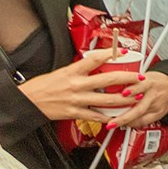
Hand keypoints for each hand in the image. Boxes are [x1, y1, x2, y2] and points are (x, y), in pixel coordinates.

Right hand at [18, 48, 138, 123]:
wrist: (28, 101)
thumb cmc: (43, 86)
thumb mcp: (61, 72)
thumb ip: (79, 70)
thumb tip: (95, 63)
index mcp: (72, 71)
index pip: (95, 59)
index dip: (111, 54)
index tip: (124, 51)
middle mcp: (77, 85)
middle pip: (108, 80)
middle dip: (128, 79)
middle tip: (140, 77)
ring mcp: (77, 100)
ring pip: (107, 100)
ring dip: (125, 99)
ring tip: (137, 97)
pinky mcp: (75, 113)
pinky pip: (96, 116)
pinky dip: (109, 117)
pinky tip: (118, 116)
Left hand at [111, 72, 167, 130]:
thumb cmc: (158, 80)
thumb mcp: (144, 74)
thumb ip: (128, 80)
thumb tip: (108, 82)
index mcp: (149, 82)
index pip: (139, 86)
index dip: (131, 90)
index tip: (121, 94)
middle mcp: (153, 95)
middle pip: (139, 108)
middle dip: (124, 117)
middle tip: (111, 121)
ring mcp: (156, 106)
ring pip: (140, 118)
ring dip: (126, 122)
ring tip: (113, 124)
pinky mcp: (159, 114)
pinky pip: (145, 122)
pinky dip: (134, 124)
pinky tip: (125, 125)